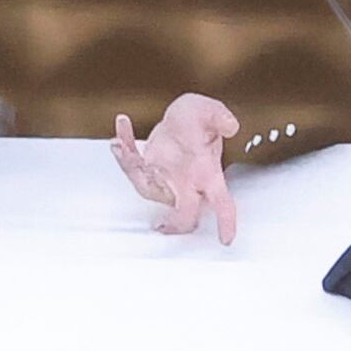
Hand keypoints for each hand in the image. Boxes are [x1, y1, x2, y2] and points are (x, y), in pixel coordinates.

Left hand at [112, 94, 243, 243]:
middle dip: (174, 222)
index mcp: (207, 173)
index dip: (226, 221)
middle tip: (161, 226)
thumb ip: (220, 116)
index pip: (222, 202)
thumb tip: (230, 125)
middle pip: (184, 214)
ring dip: (131, 168)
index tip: (226, 238)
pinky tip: (119, 134)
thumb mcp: (209, 111)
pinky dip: (124, 151)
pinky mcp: (148, 172)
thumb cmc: (198, 120)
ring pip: (147, 188)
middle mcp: (187, 183)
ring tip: (121, 143)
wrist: (181, 119)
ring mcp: (166, 181)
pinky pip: (133, 168)